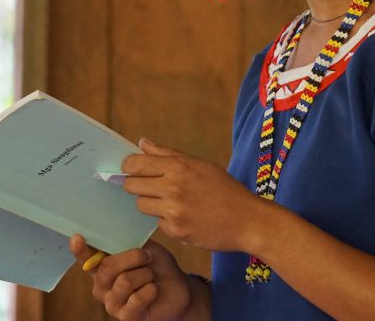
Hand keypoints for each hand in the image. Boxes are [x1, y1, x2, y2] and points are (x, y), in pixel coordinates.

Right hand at [69, 235, 192, 320]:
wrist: (178, 288)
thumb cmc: (157, 266)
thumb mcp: (144, 247)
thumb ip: (127, 241)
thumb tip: (114, 229)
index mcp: (102, 268)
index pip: (86, 259)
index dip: (80, 250)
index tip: (77, 238)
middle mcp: (102, 287)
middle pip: (107, 268)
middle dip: (133, 257)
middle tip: (148, 256)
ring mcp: (112, 304)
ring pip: (124, 281)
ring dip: (145, 274)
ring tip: (152, 276)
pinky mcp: (127, 318)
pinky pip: (136, 299)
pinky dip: (150, 290)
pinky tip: (154, 290)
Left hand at [123, 138, 261, 251]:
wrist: (246, 220)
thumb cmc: (224, 188)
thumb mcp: (198, 164)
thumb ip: (166, 153)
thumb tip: (141, 142)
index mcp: (178, 167)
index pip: (134, 164)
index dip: (128, 167)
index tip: (131, 170)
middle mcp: (172, 188)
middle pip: (131, 186)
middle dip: (136, 185)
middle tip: (150, 187)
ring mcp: (173, 212)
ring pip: (141, 205)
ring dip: (150, 203)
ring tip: (171, 202)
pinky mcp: (176, 231)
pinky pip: (157, 223)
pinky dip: (166, 220)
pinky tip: (184, 216)